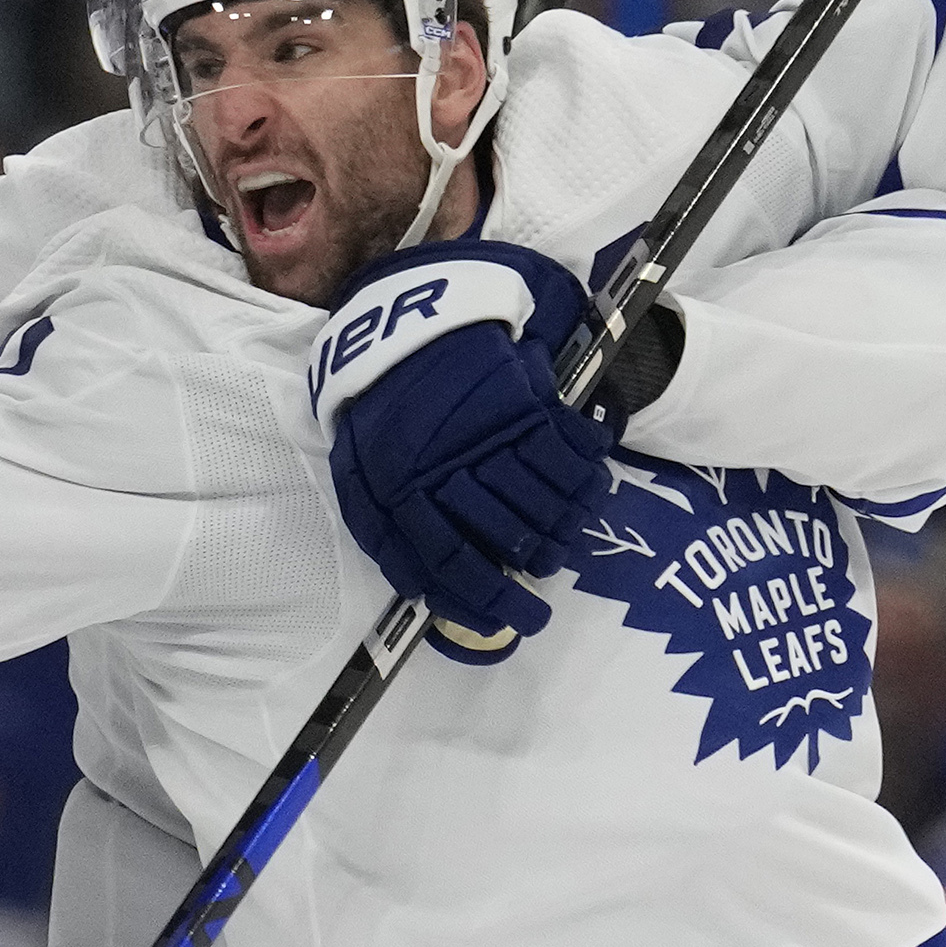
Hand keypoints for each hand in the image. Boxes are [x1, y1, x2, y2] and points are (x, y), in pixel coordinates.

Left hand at [311, 237, 613, 665]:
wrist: (408, 323)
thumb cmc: (381, 411)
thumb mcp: (359, 471)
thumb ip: (386, 532)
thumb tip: (423, 593)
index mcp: (395, 489)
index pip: (447, 564)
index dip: (485, 601)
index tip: (512, 623)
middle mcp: (443, 467)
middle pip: (505, 535)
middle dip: (535, 564)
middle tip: (548, 571)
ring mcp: (486, 434)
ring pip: (541, 501)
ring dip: (564, 527)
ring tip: (567, 536)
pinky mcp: (521, 401)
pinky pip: (565, 456)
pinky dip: (584, 478)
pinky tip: (586, 489)